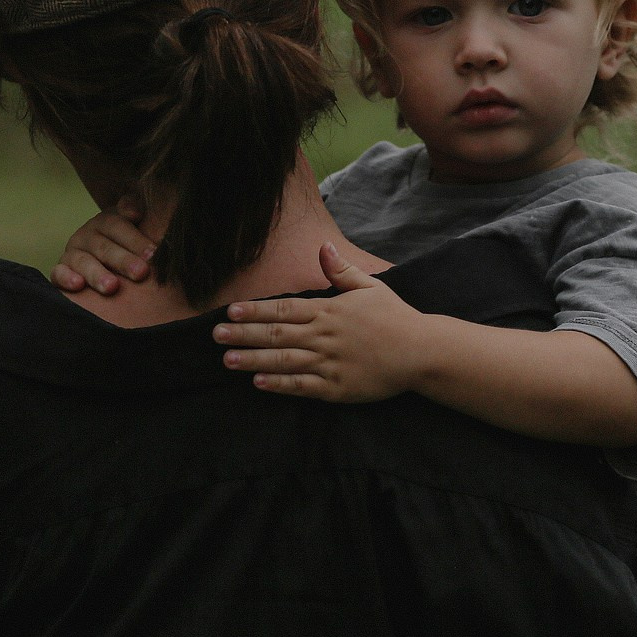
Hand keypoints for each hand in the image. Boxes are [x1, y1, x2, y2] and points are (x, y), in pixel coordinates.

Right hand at [52, 198, 153, 295]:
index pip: (118, 226)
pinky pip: (58, 273)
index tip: (153, 253)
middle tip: (141, 273)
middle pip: (104, 247)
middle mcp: (87, 235)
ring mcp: (72, 253)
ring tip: (112, 287)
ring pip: (83, 262)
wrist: (106, 259)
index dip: (136, 239)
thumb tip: (135, 211)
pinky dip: (66, 278)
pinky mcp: (59, 271)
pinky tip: (78, 285)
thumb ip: (135, 214)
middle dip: (123, 260)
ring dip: (97, 274)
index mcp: (106, 222)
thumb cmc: (129, 247)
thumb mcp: (135, 228)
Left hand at [212, 244, 431, 401]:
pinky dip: (280, 384)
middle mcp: (324, 336)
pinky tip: (258, 383)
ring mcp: (330, 363)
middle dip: (243, 334)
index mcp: (329, 311)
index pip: (284, 309)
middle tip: (215, 335)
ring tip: (227, 359)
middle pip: (276, 334)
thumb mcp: (370, 287)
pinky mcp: (337, 388)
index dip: (255, 310)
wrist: (421, 352)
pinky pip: (303, 386)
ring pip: (284, 360)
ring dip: (253, 359)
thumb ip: (342, 270)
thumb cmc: (394, 317)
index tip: (230, 311)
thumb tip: (323, 248)